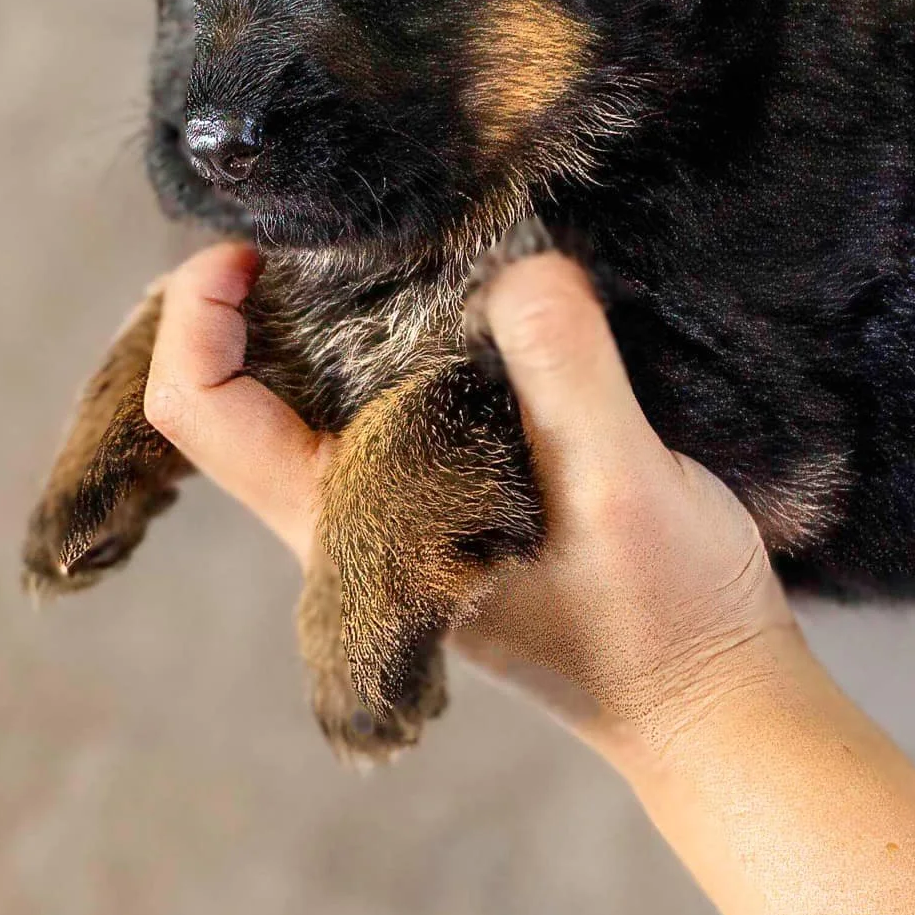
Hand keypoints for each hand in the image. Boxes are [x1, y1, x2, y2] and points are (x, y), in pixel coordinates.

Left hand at [141, 240, 803, 757]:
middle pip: (242, 395)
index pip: (206, 417)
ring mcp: (407, 511)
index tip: (256, 244)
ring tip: (396, 231)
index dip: (198, 319)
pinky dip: (404, 330)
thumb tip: (521, 267)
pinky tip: (467, 287)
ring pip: (318, 395)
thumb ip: (564, 373)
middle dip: (258, 294)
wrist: (717, 705)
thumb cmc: (666, 619)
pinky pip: (395, 397)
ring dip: (333, 310)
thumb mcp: (621, 485)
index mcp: (353, 531)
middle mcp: (356, 522)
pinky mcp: (464, 494)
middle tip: (327, 210)